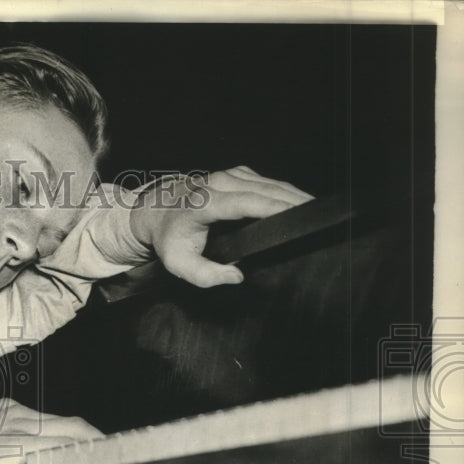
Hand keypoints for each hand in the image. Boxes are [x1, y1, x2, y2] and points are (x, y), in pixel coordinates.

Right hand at [0, 398, 102, 463]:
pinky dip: (80, 459)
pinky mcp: (17, 446)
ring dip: (93, 451)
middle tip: (116, 458)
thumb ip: (10, 463)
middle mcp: (11, 414)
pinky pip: (59, 450)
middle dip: (94, 442)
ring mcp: (15, 428)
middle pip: (68, 424)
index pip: (54, 422)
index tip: (96, 450)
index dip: (80, 436)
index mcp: (3, 413)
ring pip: (69, 435)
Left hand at [128, 166, 313, 286]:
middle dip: (295, 202)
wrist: (155, 212)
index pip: (248, 202)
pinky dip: (284, 191)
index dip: (276, 208)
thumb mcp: (179, 264)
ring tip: (316, 212)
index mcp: (206, 202)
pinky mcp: (237, 173)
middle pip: (266, 189)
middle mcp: (219, 182)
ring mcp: (229, 174)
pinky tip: (298, 203)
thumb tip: (237, 277)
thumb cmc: (169, 239)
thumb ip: (205, 275)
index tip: (301, 216)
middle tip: (321, 220)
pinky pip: (267, 181)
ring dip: (294, 195)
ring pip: (270, 182)